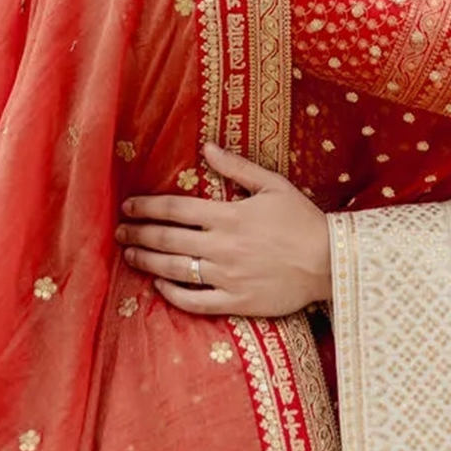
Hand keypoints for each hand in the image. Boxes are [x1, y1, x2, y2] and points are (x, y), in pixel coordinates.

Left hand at [116, 143, 330, 316]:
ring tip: (130, 254)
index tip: (128, 206)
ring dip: (147, 261)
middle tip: (119, 231)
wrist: (331, 262)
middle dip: (138, 234)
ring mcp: (227, 277)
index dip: (147, 207)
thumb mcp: (273, 185)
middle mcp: (222, 247)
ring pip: (175, 269)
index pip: (175, 210)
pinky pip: (196, 302)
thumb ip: (237, 167)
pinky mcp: (236, 302)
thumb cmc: (303, 220)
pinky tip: (160, 285)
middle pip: (167, 239)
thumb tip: (207, 148)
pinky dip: (173, 294)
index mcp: (229, 215)